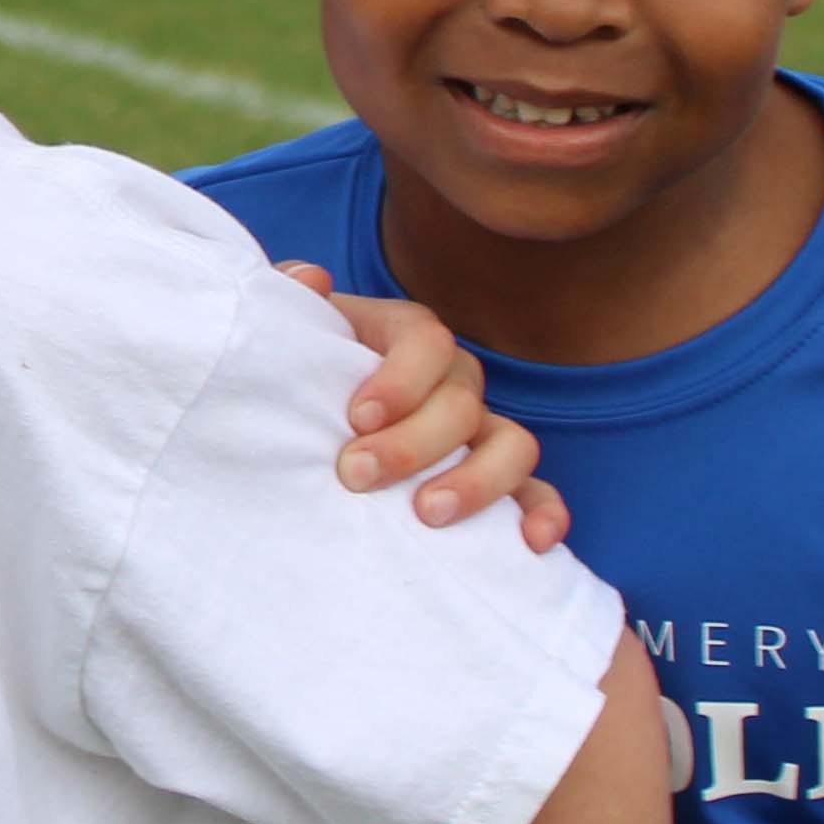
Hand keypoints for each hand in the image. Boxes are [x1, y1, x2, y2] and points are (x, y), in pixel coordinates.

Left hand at [285, 270, 566, 549]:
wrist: (296, 415)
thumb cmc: (292, 371)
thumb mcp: (281, 328)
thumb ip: (286, 298)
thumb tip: (311, 281)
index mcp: (405, 335)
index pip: (426, 340)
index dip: (399, 379)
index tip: (356, 417)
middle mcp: (451, 380)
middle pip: (462, 402)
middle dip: (413, 443)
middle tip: (358, 475)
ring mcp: (479, 430)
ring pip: (512, 444)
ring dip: (479, 480)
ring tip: (427, 513)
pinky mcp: (491, 479)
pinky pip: (534, 492)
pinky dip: (542, 513)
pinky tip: (529, 542)